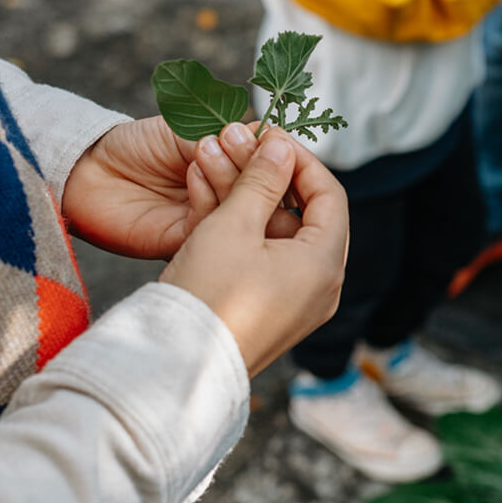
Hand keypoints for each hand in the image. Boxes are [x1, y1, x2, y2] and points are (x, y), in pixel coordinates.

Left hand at [62, 118, 301, 259]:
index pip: (273, 172)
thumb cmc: (135, 146)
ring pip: (243, 213)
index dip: (280, 159)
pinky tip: (193, 171)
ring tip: (210, 147)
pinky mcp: (184, 242)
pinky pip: (211, 226)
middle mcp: (225, 202)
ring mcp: (208, 225)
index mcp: (233, 173)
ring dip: (231, 177)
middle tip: (246, 143)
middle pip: (266, 198)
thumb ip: (230, 137)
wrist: (88, 170)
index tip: (280, 142)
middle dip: (259, 167)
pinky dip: (207, 197)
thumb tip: (274, 138)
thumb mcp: (189, 129)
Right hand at [160, 129, 348, 376]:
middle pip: (302, 214)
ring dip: (245, 196)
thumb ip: (261, 181)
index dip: (300, 159)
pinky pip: (261, 258)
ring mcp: (293, 303)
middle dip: (266, 175)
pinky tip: (204, 196)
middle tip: (237, 144)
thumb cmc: (208, 295)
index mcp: (324, 266)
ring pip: (276, 234)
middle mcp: (318, 287)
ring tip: (208, 159)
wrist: (172, 366)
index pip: (329, 196)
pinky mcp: (265, 312)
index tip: (269, 136)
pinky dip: (238, 228)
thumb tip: (281, 147)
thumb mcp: (234, 226)